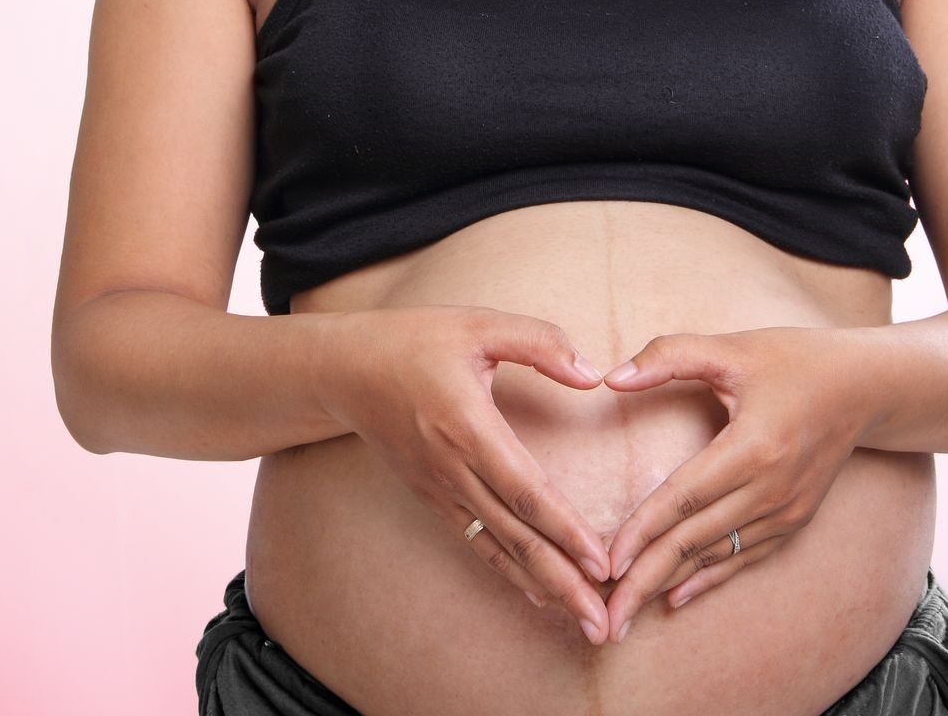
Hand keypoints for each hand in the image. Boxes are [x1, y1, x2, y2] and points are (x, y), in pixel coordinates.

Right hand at [315, 305, 615, 641]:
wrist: (344, 370)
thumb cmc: (415, 340)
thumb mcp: (479, 324)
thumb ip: (540, 343)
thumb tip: (592, 373)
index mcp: (468, 426)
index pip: (526, 490)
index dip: (565, 530)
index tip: (602, 564)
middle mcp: (452, 468)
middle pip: (515, 535)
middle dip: (563, 581)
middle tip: (603, 624)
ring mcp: (439, 488)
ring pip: (497, 548)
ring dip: (542, 587)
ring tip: (583, 624)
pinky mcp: (431, 496)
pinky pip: (476, 541)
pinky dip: (509, 570)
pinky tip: (539, 593)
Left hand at [597, 326, 867, 641]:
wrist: (866, 387)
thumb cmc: (794, 360)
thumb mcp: (731, 348)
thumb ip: (667, 356)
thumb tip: (610, 378)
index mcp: (752, 446)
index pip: (682, 498)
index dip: (641, 532)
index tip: (605, 564)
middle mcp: (771, 488)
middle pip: (694, 540)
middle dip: (645, 580)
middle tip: (605, 619)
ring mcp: (787, 510)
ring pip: (716, 556)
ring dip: (669, 585)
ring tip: (626, 616)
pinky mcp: (796, 520)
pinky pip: (746, 557)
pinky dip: (710, 579)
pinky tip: (675, 596)